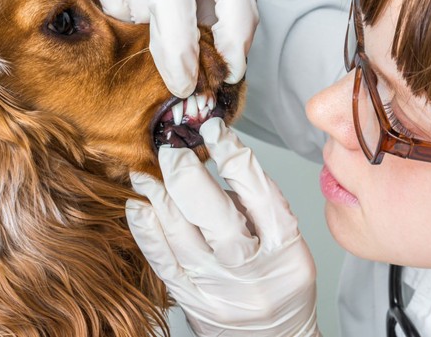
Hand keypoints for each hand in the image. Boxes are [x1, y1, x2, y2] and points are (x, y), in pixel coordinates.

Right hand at [73, 0, 258, 97]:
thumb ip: (215, 15)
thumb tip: (221, 70)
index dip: (236, 37)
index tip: (230, 72)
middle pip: (173, 0)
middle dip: (178, 51)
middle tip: (182, 85)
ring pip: (137, 8)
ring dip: (144, 27)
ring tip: (148, 8)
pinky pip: (111, 3)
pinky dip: (121, 13)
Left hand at [126, 118, 319, 336]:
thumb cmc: (282, 286)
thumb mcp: (291, 244)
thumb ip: (260, 205)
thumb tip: (219, 157)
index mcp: (287, 250)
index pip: (258, 190)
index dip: (232, 152)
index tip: (213, 128)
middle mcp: (252, 271)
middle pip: (215, 213)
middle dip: (186, 172)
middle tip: (171, 147)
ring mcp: (218, 289)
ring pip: (181, 234)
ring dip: (159, 195)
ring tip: (146, 170)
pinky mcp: (190, 301)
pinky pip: (161, 261)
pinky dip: (146, 229)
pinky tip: (139, 204)